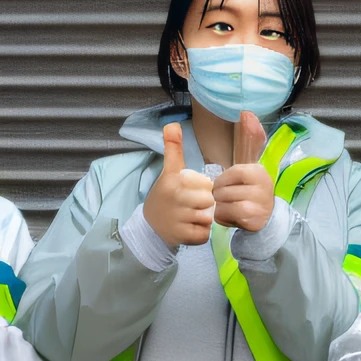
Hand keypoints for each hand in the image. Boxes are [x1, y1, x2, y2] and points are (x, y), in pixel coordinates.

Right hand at [143, 121, 215, 247]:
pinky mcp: (183, 237)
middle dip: (205, 205)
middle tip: (191, 206)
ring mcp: (179, 219)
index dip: (204, 189)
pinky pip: (205, 234)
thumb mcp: (169, 171)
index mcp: (175, 180)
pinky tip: (189, 228)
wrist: (150, 225)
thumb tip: (172, 124)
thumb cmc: (166, 195)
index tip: (191, 191)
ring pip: (209, 218)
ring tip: (190, 217)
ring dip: (204, 219)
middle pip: (210, 201)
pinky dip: (200, 233)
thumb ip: (173, 149)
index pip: (208, 184)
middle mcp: (176, 199)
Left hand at [212, 111, 275, 232]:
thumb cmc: (251, 191)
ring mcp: (258, 202)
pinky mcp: (253, 219)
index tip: (229, 186)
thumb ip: (249, 140)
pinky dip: (223, 218)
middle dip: (220, 196)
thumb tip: (247, 112)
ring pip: (222, 203)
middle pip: (222, 189)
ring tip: (231, 208)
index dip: (223, 181)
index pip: (230, 173)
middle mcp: (262, 185)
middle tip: (230, 199)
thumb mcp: (248, 167)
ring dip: (221, 208)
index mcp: (258, 170)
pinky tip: (233, 217)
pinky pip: (224, 215)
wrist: (267, 219)